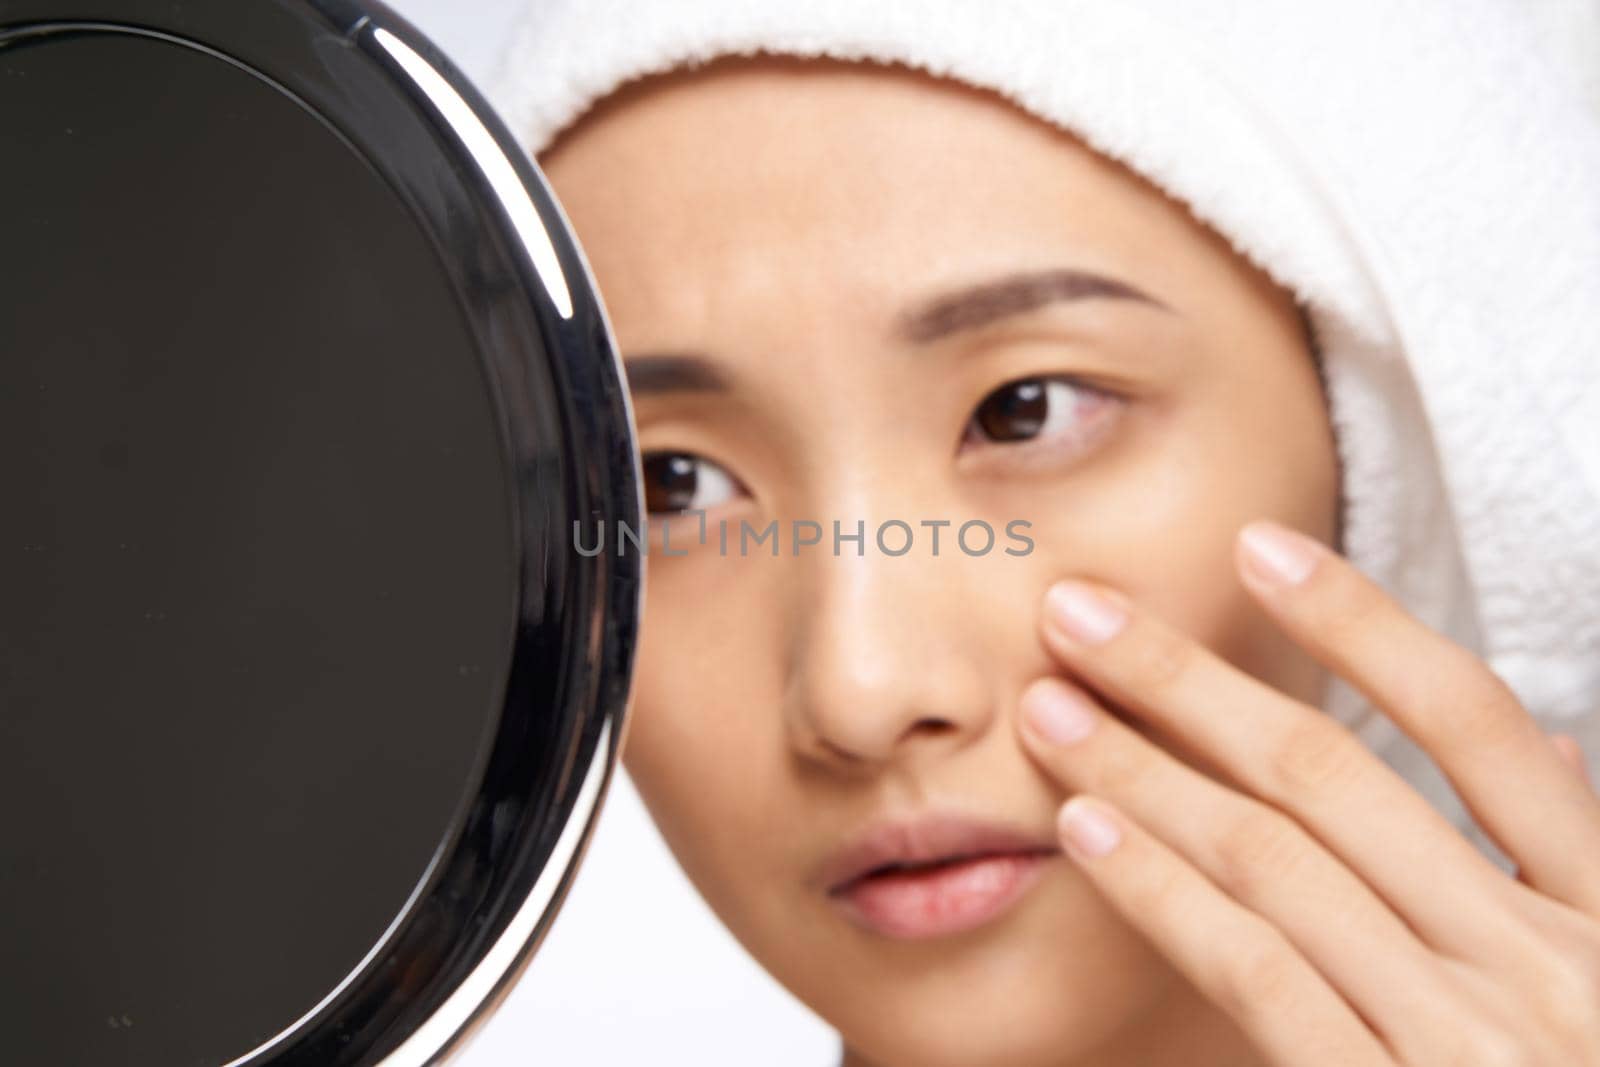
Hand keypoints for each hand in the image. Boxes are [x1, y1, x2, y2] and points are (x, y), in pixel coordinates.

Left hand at [1014, 519, 1599, 1065]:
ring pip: (1272, 863)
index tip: (1257, 546)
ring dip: (1143, 773)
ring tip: (1048, 708)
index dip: (1361, 625)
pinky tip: (1089, 832)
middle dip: (1185, 682)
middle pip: (1331, 777)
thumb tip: (1551, 745)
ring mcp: (1466, 1038)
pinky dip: (1165, 893)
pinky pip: (1257, 977)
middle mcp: (1542, 961)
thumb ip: (1579, 867)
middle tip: (1075, 611)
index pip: (1477, 726)